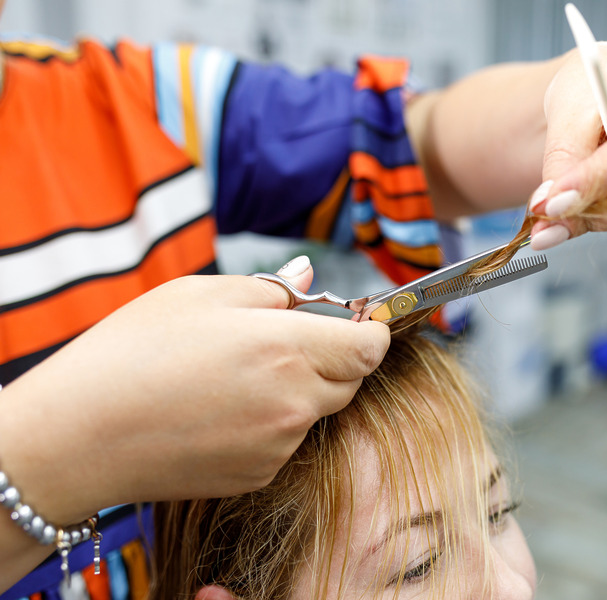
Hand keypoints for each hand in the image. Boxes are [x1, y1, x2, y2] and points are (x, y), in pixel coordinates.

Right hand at [0, 258, 389, 523]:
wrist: (80, 435)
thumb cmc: (134, 353)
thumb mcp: (200, 294)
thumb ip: (270, 291)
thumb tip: (308, 287)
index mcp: (287, 348)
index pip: (370, 346)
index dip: (370, 330)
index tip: (356, 320)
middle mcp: (295, 402)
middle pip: (350, 379)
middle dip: (331, 356)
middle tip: (279, 341)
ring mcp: (278, 445)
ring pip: (315, 410)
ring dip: (297, 390)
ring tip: (233, 377)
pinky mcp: (258, 475)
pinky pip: (285, 441)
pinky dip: (270, 424)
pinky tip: (220, 411)